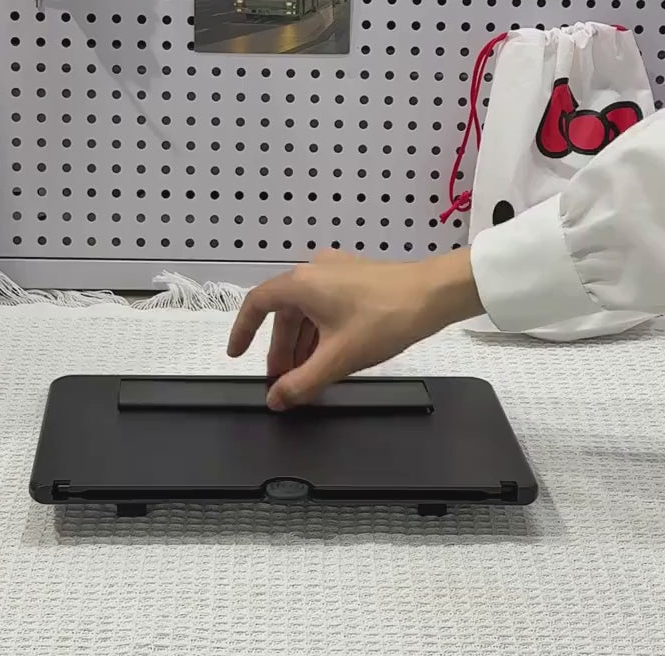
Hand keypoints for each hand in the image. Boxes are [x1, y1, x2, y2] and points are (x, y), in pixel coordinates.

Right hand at [227, 248, 482, 410]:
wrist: (435, 295)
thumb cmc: (385, 319)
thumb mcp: (338, 358)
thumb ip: (301, 383)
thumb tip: (276, 400)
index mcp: (301, 283)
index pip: (256, 304)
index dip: (242, 331)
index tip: (237, 354)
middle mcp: (314, 271)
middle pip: (284, 313)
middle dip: (281, 350)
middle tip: (282, 382)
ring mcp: (336, 272)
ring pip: (307, 311)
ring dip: (302, 344)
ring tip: (306, 375)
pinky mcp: (355, 278)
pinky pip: (325, 306)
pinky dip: (320, 331)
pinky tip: (329, 355)